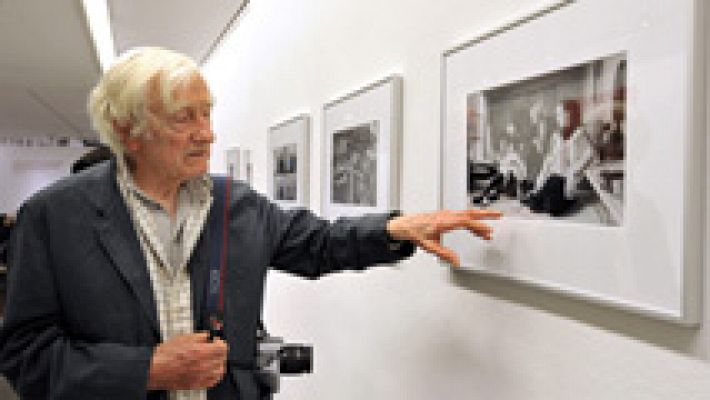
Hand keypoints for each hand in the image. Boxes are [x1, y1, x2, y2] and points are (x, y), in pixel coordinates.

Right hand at [147, 332, 227, 390]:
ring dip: (219, 363)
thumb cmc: (166, 355)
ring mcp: (201, 377)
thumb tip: (208, 336)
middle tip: (213, 348)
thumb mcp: (183, 338)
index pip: (222, 348)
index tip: (216, 340)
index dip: (220, 342)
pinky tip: (211, 370)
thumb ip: (200, 336)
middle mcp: (203, 366)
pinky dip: (215, 375)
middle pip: (222, 358)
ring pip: (220, 371)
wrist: (155, 371)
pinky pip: (213, 381)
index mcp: (201, 352)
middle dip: (219, 351)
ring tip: (213, 358)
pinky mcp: (197, 385)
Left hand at [386, 209, 501, 266]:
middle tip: (499, 216)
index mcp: (443, 222)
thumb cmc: (416, 233)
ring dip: (479, 219)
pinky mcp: (446, 215)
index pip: (465, 221)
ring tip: (489, 230)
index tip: (487, 230)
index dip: (478, 225)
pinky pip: (462, 215)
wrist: (406, 225)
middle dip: (485, 215)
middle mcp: (446, 215)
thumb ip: (444, 254)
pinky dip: (471, 219)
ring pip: (467, 213)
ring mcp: (447, 214)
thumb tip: (456, 261)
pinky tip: (475, 227)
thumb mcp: (429, 246)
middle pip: (469, 213)